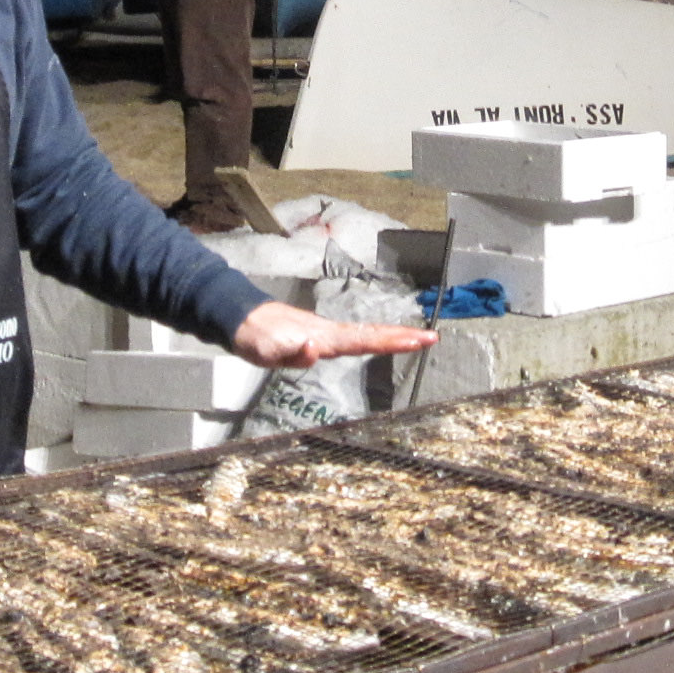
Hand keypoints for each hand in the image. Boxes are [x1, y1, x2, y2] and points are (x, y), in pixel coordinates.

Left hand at [230, 301, 436, 369]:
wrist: (242, 319)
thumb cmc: (255, 338)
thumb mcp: (267, 351)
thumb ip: (293, 353)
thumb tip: (316, 349)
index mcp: (323, 338)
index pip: (362, 340)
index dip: (389, 341)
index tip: (416, 340)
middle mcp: (329, 334)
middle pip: (371, 334)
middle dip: (402, 336)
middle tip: (431, 337)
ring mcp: (327, 333)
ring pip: (366, 334)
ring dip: (393, 336)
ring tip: (418, 338)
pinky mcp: (322, 336)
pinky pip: (355, 336)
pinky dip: (375, 337)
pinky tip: (386, 339)